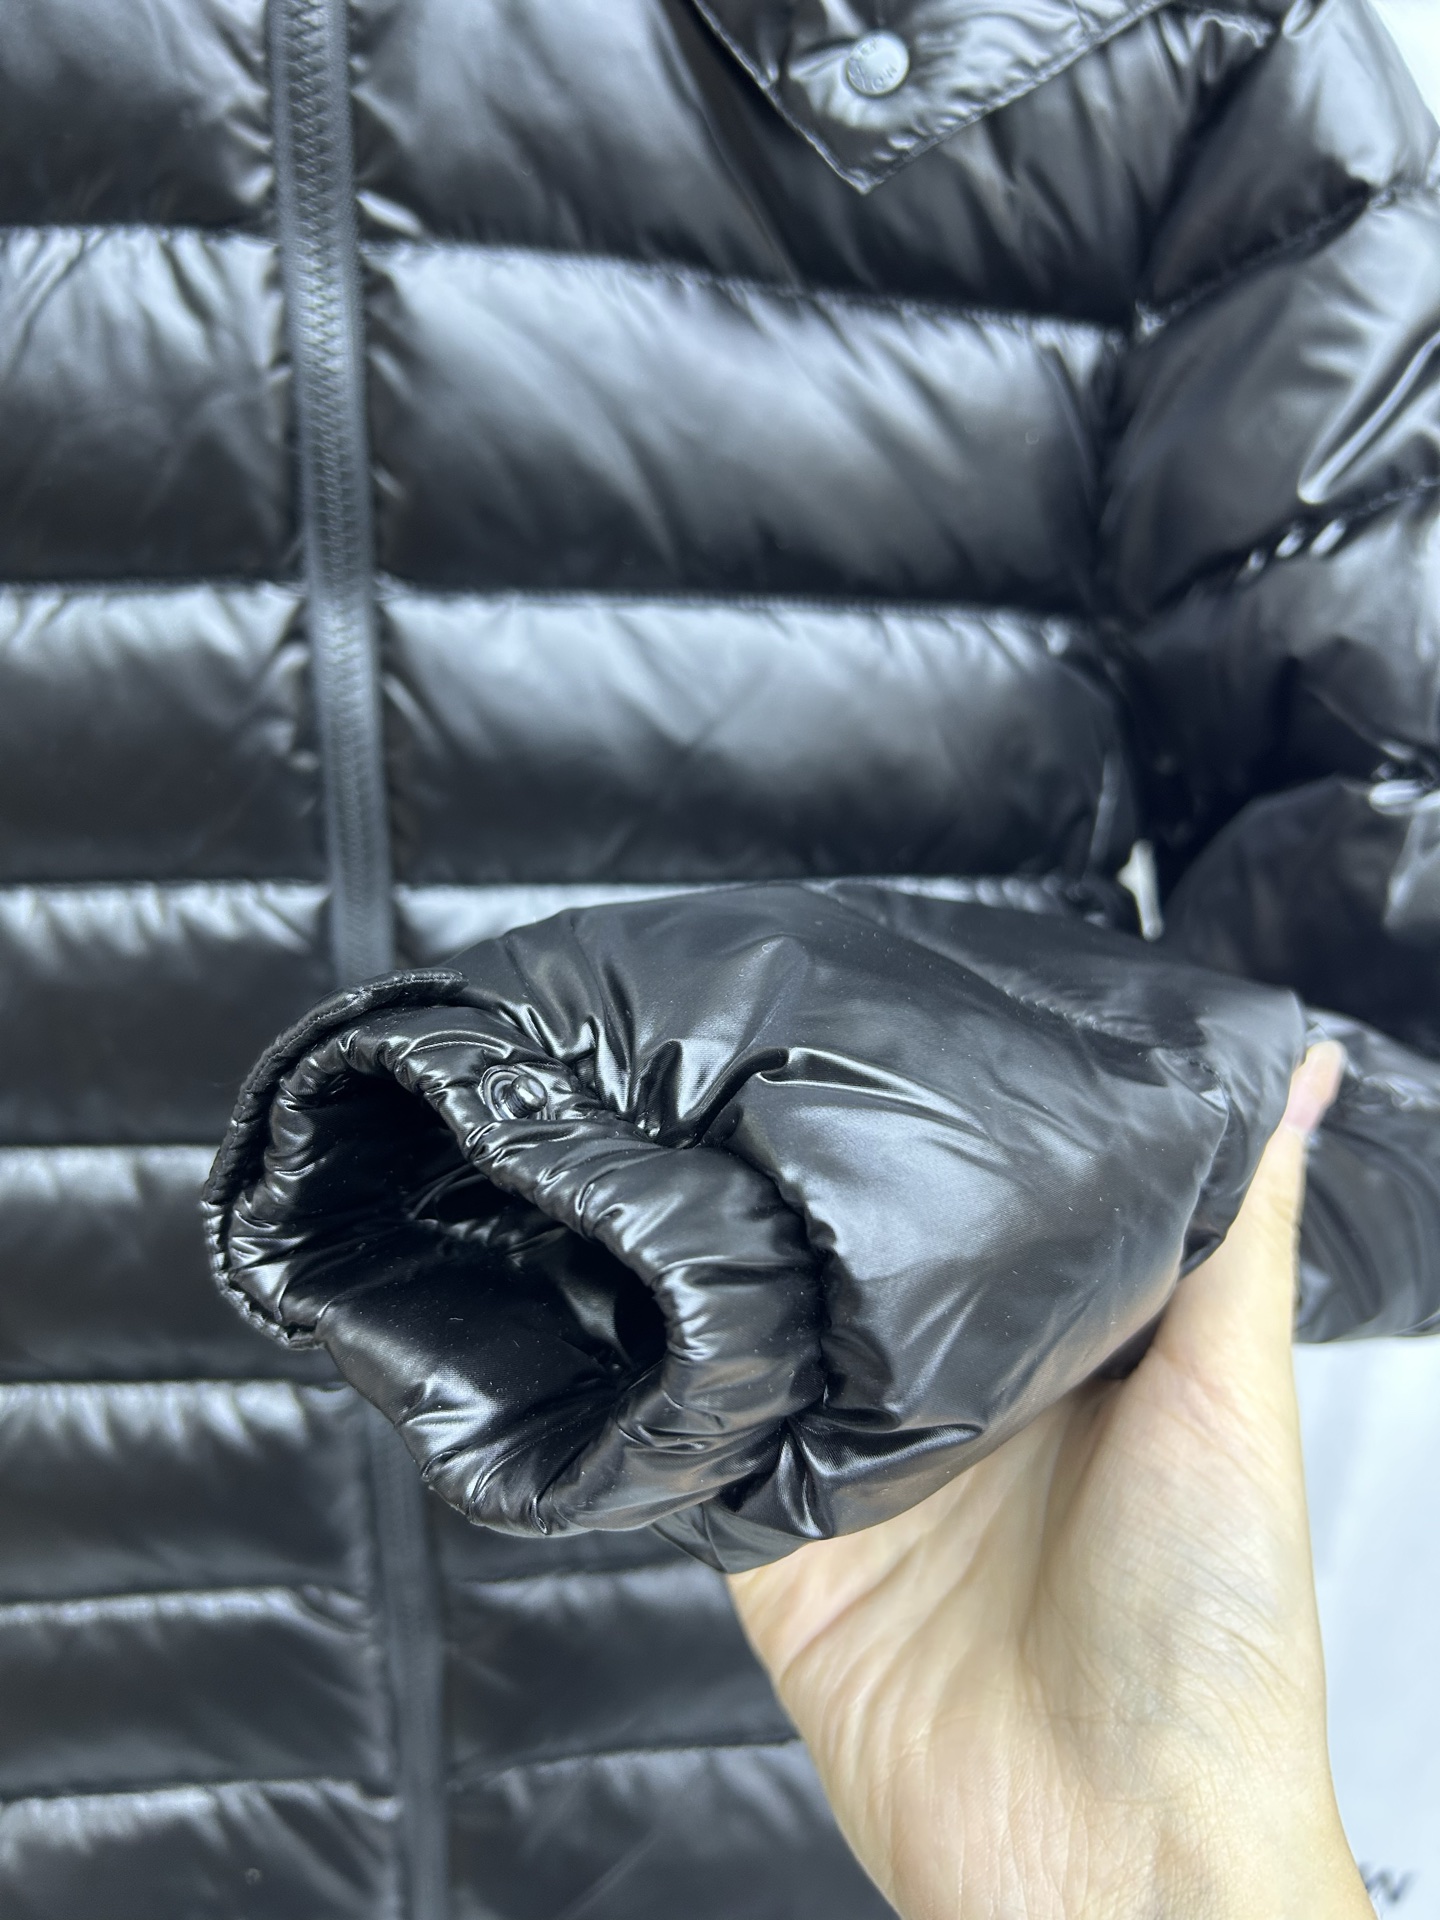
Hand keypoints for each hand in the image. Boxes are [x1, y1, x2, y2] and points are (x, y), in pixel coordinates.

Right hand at [730, 1044, 1371, 1919]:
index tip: (913, 1023)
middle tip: (763, 1073)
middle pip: (874, 1275)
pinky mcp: (785, 1555)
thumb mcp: (1235, 1402)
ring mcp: (868, 1482)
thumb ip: (1242, 1232)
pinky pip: (709, 1459)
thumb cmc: (1216, 1644)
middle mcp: (963, 1414)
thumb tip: (1304, 1070)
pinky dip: (678, 1402)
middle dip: (825, 1194)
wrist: (1117, 1863)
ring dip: (741, 1286)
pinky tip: (652, 1328)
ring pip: (777, 1347)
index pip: (1000, 1212)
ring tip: (689, 1170)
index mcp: (1072, 1364)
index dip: (964, 1128)